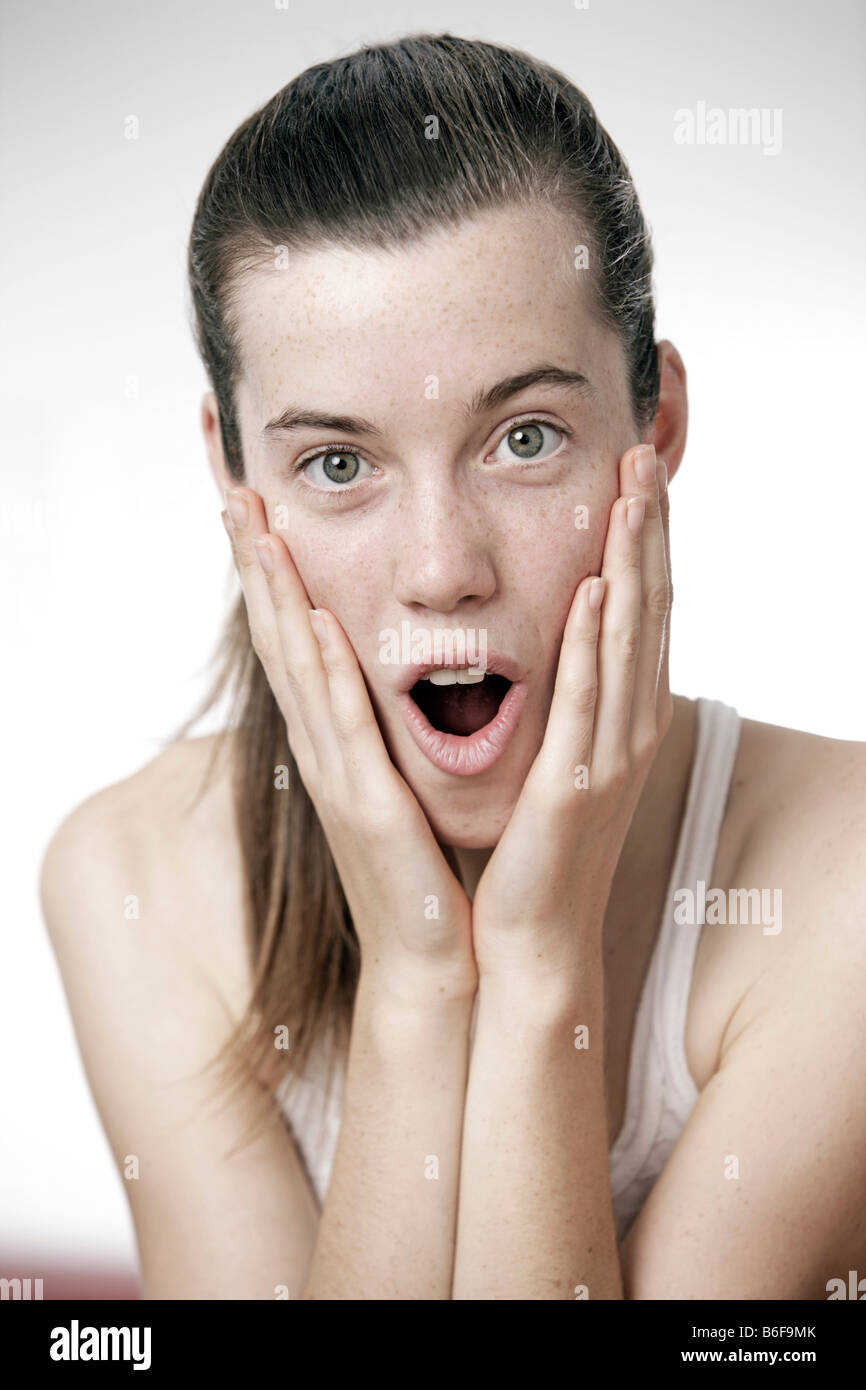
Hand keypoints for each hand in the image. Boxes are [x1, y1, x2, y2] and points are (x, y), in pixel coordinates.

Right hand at [221, 487, 476, 1006]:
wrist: (429, 959)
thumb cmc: (422, 873)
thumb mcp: (400, 787)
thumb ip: (389, 733)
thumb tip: (397, 680)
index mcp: (336, 743)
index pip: (295, 642)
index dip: (272, 577)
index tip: (259, 513)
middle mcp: (323, 750)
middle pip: (278, 640)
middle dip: (256, 566)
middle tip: (234, 493)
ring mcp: (335, 776)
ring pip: (295, 668)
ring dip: (274, 596)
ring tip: (255, 530)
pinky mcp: (363, 805)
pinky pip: (340, 724)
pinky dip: (322, 670)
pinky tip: (311, 620)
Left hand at [470, 442, 672, 981]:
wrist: (531, 937)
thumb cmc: (536, 847)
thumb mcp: (560, 756)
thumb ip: (566, 698)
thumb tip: (557, 637)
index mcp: (622, 718)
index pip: (642, 610)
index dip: (647, 540)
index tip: (637, 476)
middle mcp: (630, 729)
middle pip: (649, 609)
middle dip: (650, 530)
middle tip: (645, 455)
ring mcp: (610, 757)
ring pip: (629, 641)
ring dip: (633, 562)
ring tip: (633, 492)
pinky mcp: (576, 786)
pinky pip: (589, 701)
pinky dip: (596, 643)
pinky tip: (596, 589)